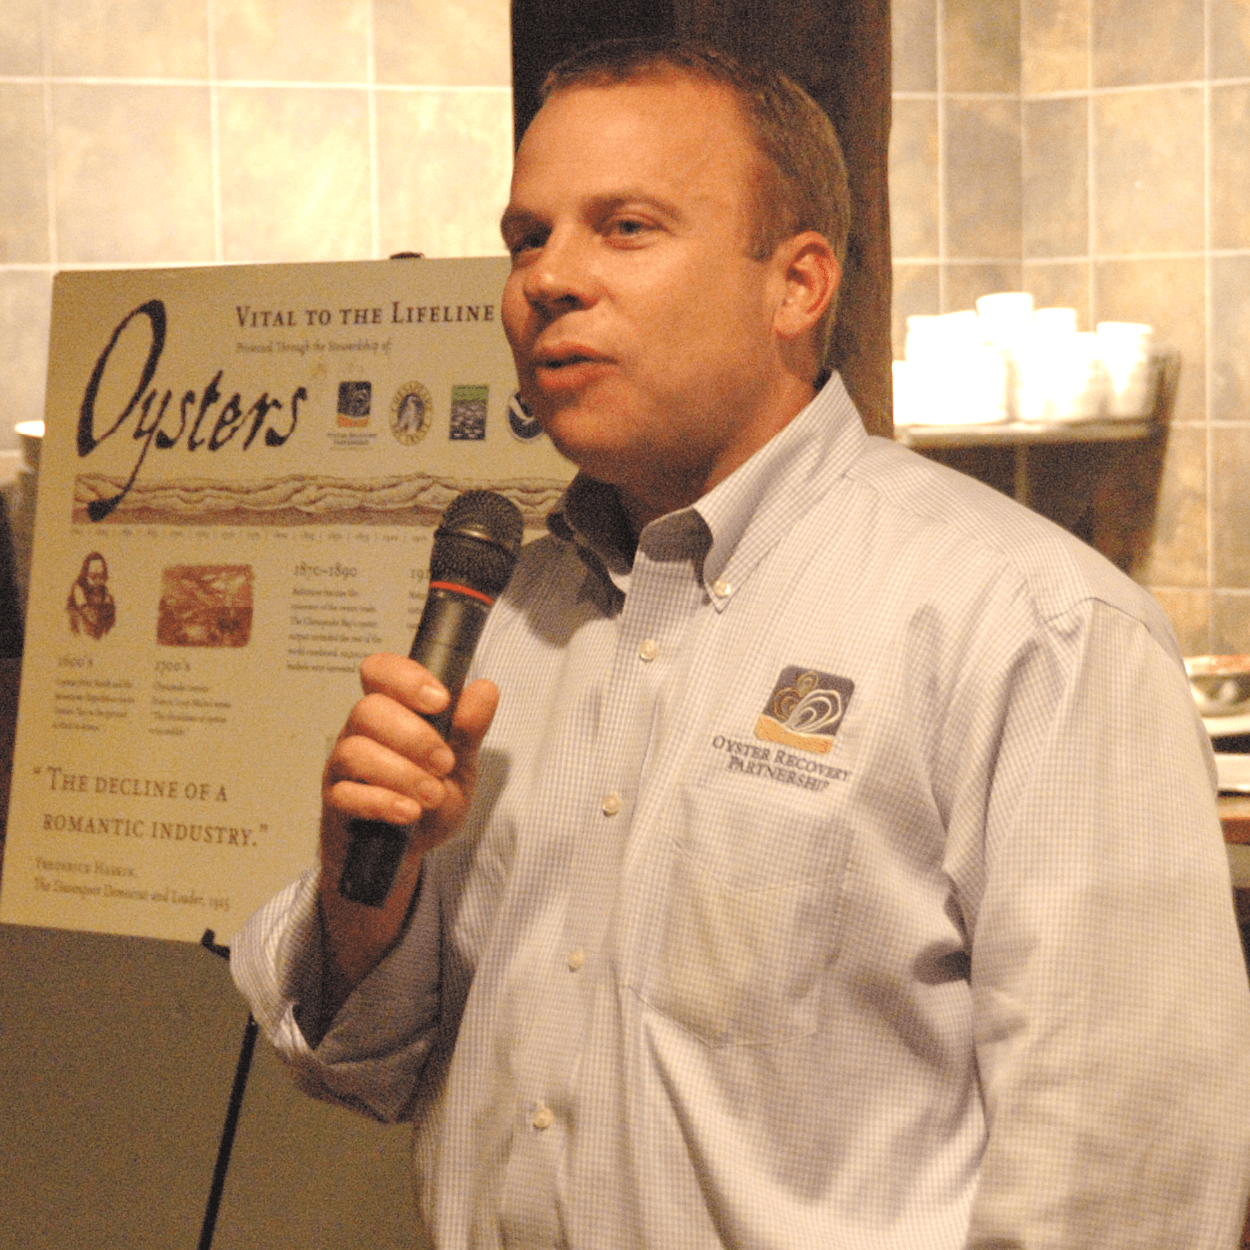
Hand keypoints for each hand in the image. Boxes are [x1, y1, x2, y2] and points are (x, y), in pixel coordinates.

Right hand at [316, 652, 498, 1017]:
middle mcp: (361, 731)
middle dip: (413, 737)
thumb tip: (485, 689)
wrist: (411, 849)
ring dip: (401, 772)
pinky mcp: (337, 802)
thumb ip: (470, 728)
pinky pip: (346, 795)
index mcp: (392, 709)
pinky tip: (410, 812)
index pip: (380, 671)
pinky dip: (382, 802)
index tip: (439, 700)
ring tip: (433, 795)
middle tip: (445, 763)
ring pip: (354, 752)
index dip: (404, 677)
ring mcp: (344, 766)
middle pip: (367, 710)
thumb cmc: (431, 795)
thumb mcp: (461, 763)